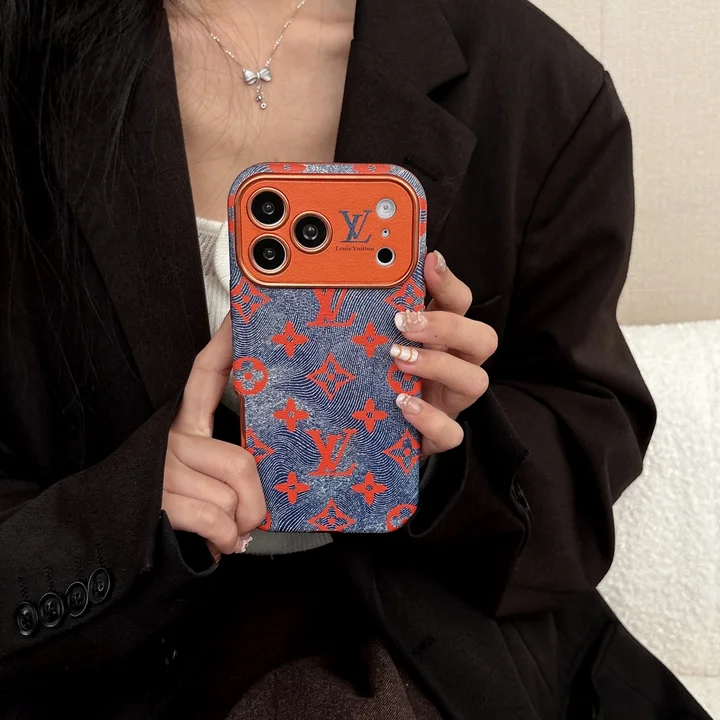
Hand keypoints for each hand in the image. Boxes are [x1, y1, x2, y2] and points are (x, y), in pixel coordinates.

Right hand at [163, 314, 265, 560]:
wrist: (117, 542)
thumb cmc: (182, 508)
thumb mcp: (207, 475)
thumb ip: (234, 463)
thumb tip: (269, 477)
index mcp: (185, 425)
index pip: (204, 377)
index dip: (224, 347)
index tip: (239, 317)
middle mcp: (171, 440)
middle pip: (241, 463)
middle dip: (256, 504)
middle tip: (252, 517)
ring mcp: (162, 469)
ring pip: (232, 498)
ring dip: (238, 527)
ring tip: (226, 531)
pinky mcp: (156, 500)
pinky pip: (215, 521)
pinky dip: (226, 541)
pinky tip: (218, 542)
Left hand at [392, 251, 497, 456]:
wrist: (377, 432)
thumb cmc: (381, 377)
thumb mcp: (379, 342)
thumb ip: (378, 317)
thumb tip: (359, 278)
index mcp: (443, 337)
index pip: (459, 302)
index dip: (449, 282)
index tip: (429, 261)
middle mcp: (456, 365)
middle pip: (482, 339)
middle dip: (447, 327)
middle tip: (404, 323)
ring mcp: (452, 402)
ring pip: (476, 382)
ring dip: (438, 366)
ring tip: (398, 359)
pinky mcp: (441, 436)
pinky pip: (452, 433)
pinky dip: (429, 418)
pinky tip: (401, 404)